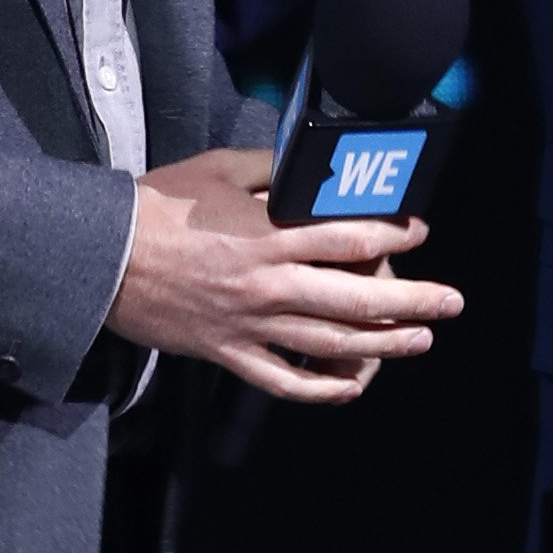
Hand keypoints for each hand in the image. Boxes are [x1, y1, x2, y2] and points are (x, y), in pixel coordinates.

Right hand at [105, 147, 460, 404]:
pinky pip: (283, 381)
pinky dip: (321, 388)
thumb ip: (271, 169)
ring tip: (420, 339)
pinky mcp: (228, 354)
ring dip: (382, 344)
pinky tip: (352, 385)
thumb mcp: (217, 169)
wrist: (101, 258)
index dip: (392, 234)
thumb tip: (312, 163)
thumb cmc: (157, 207)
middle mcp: (267, 285)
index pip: (346, 237)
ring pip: (330, 343)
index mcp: (268, 236)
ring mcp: (249, 326)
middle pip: (355, 298)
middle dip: (411, 301)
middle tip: (450, 302)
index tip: (420, 231)